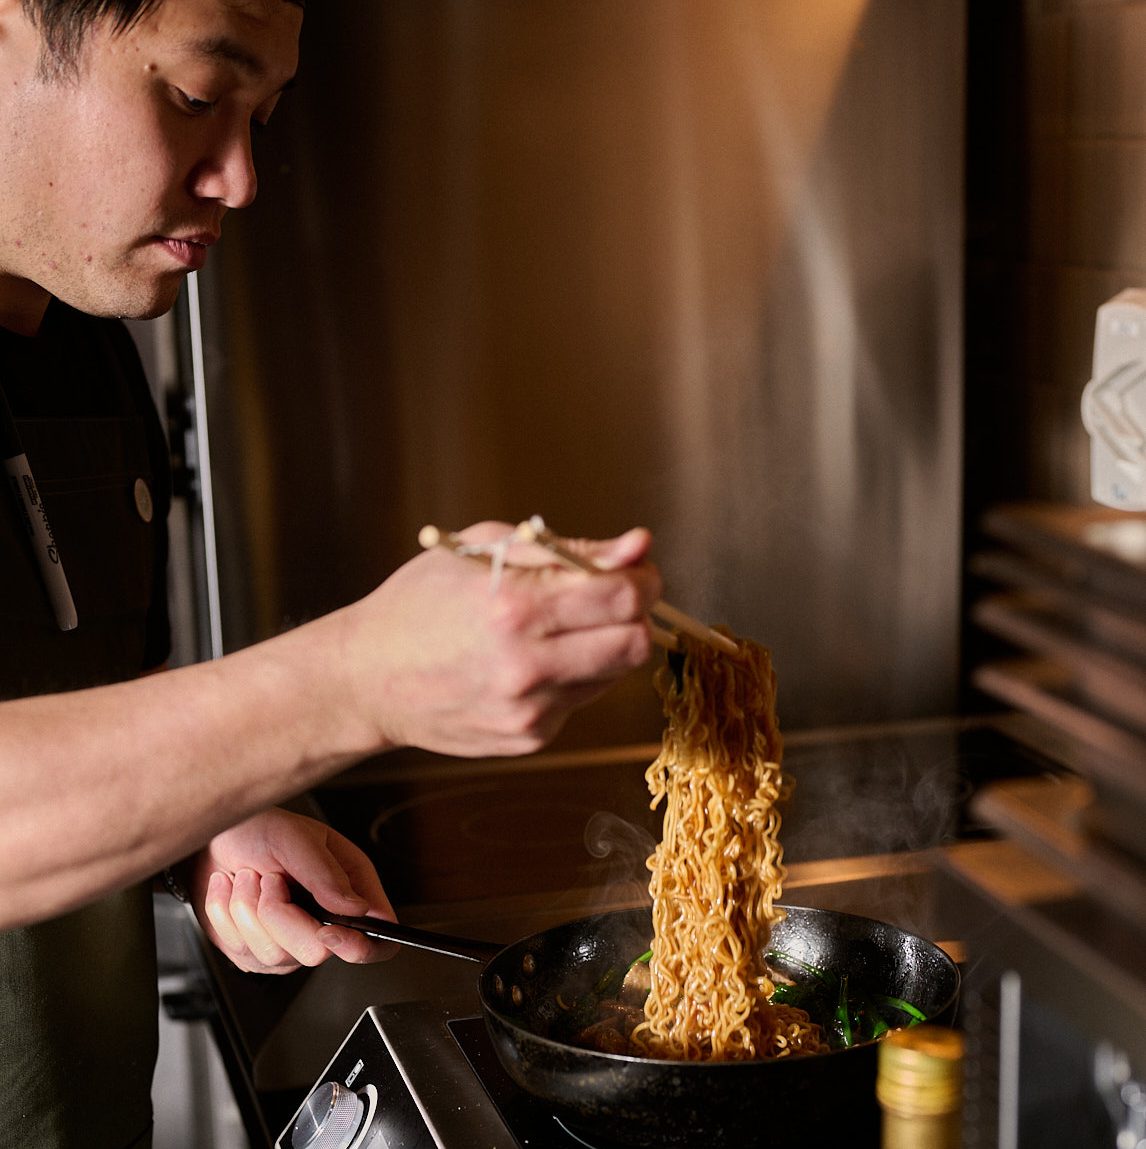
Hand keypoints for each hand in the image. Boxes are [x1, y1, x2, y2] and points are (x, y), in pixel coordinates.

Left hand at [186, 807, 396, 973]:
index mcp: (351, 886)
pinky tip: (230, 892)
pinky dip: (226, 917)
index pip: (380, 935)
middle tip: (270, 879)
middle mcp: (325, 919)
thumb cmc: (259, 829)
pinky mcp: (256, 953)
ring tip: (247, 878)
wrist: (215, 838)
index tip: (327, 932)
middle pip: (317, 952)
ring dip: (247, 910)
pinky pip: (243, 953)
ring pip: (274, 955)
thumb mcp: (295, 838)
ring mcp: (290, 941)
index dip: (362, 946)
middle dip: (280, 915)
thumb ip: (326, 873)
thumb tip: (357, 908)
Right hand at [332, 522, 662, 756]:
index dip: (643, 578)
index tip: (634, 569)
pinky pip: (580, 700)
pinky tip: (529, 663)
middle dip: (635, 615)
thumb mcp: (483, 550)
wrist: (366, 679)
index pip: (623, 596)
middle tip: (611, 599)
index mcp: (514, 606)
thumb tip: (637, 545)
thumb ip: (569, 549)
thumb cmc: (419, 603)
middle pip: (635, 643)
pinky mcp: (528, 738)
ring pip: (614, 674)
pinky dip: (570, 676)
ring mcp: (529, 709)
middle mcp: (526, 664)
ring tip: (556, 630)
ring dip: (602, 646)